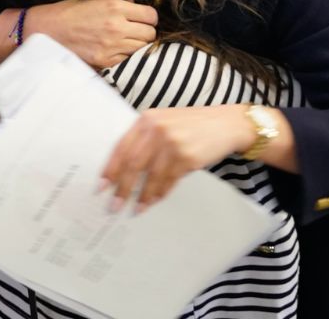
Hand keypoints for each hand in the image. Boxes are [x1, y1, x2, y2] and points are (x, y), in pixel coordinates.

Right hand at [27, 0, 157, 67]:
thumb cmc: (66, 13)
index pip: (151, 16)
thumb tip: (134, 7)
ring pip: (142, 49)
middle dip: (146, 33)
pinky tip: (119, 54)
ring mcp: (111, 46)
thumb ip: (117, 5)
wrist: (44, 31)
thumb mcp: (93, 1)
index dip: (149, 18)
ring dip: (138, 47)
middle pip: (150, 34)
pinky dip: (127, 59)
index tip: (144, 20)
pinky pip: (128, 62)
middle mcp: (117, 26)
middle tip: (136, 33)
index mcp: (115, 7)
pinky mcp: (104, 62)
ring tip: (128, 44)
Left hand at [101, 105, 251, 213]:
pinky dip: (160, 193)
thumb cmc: (193, 126)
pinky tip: (154, 200)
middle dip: (122, 188)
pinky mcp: (187, 157)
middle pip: (133, 164)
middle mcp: (157, 129)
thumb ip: (145, 139)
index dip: (110, 169)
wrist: (226, 124)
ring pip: (151, 176)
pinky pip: (168, 180)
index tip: (101, 186)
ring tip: (137, 208)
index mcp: (147, 119)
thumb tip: (124, 171)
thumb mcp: (165, 122)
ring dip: (142, 195)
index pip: (121, 147)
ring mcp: (173, 143)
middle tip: (114, 205)